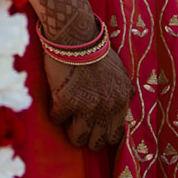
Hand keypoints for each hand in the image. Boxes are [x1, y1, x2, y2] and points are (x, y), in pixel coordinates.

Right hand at [28, 0, 132, 149]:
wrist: (76, 35)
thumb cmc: (95, 50)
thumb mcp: (120, 73)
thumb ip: (121, 93)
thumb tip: (120, 108)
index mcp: (122, 100)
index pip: (116, 136)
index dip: (103, 135)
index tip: (93, 130)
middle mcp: (108, 107)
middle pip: (97, 143)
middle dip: (87, 136)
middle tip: (77, 124)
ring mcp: (88, 107)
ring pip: (78, 139)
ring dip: (70, 130)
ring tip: (66, 118)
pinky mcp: (67, 102)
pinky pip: (57, 119)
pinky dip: (55, 112)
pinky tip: (56, 99)